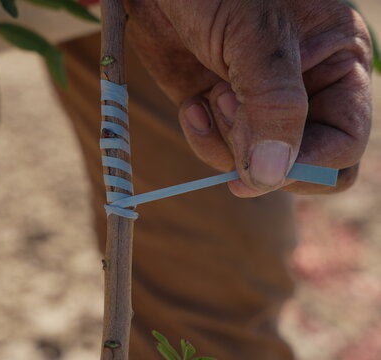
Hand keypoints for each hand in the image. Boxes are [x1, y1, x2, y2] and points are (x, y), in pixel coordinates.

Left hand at [125, 0, 372, 196]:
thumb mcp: (256, 36)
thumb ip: (273, 104)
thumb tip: (271, 175)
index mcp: (335, 65)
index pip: (344, 142)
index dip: (309, 164)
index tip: (265, 167)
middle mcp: (300, 93)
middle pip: (301, 164)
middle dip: (263, 156)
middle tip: (230, 112)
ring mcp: (256, 107)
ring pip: (254, 165)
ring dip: (226, 142)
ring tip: (210, 93)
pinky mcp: (217, 112)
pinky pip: (217, 153)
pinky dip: (201, 137)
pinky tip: (191, 105)